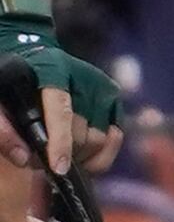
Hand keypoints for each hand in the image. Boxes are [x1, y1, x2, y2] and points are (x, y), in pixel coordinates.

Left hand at [0, 16, 122, 175]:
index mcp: (53, 72)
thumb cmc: (14, 83)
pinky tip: (83, 155)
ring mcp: (103, 86)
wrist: (32, 52)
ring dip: (78, 156)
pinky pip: (115, 137)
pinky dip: (101, 154)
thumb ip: (4, 131)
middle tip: (42, 157)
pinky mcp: (113, 96)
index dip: (61, 142)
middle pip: (81, 133)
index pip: (62, 111)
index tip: (59, 169)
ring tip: (59, 150)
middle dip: (62, 154)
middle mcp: (85, 78)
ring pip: (99, 140)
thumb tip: (25, 159)